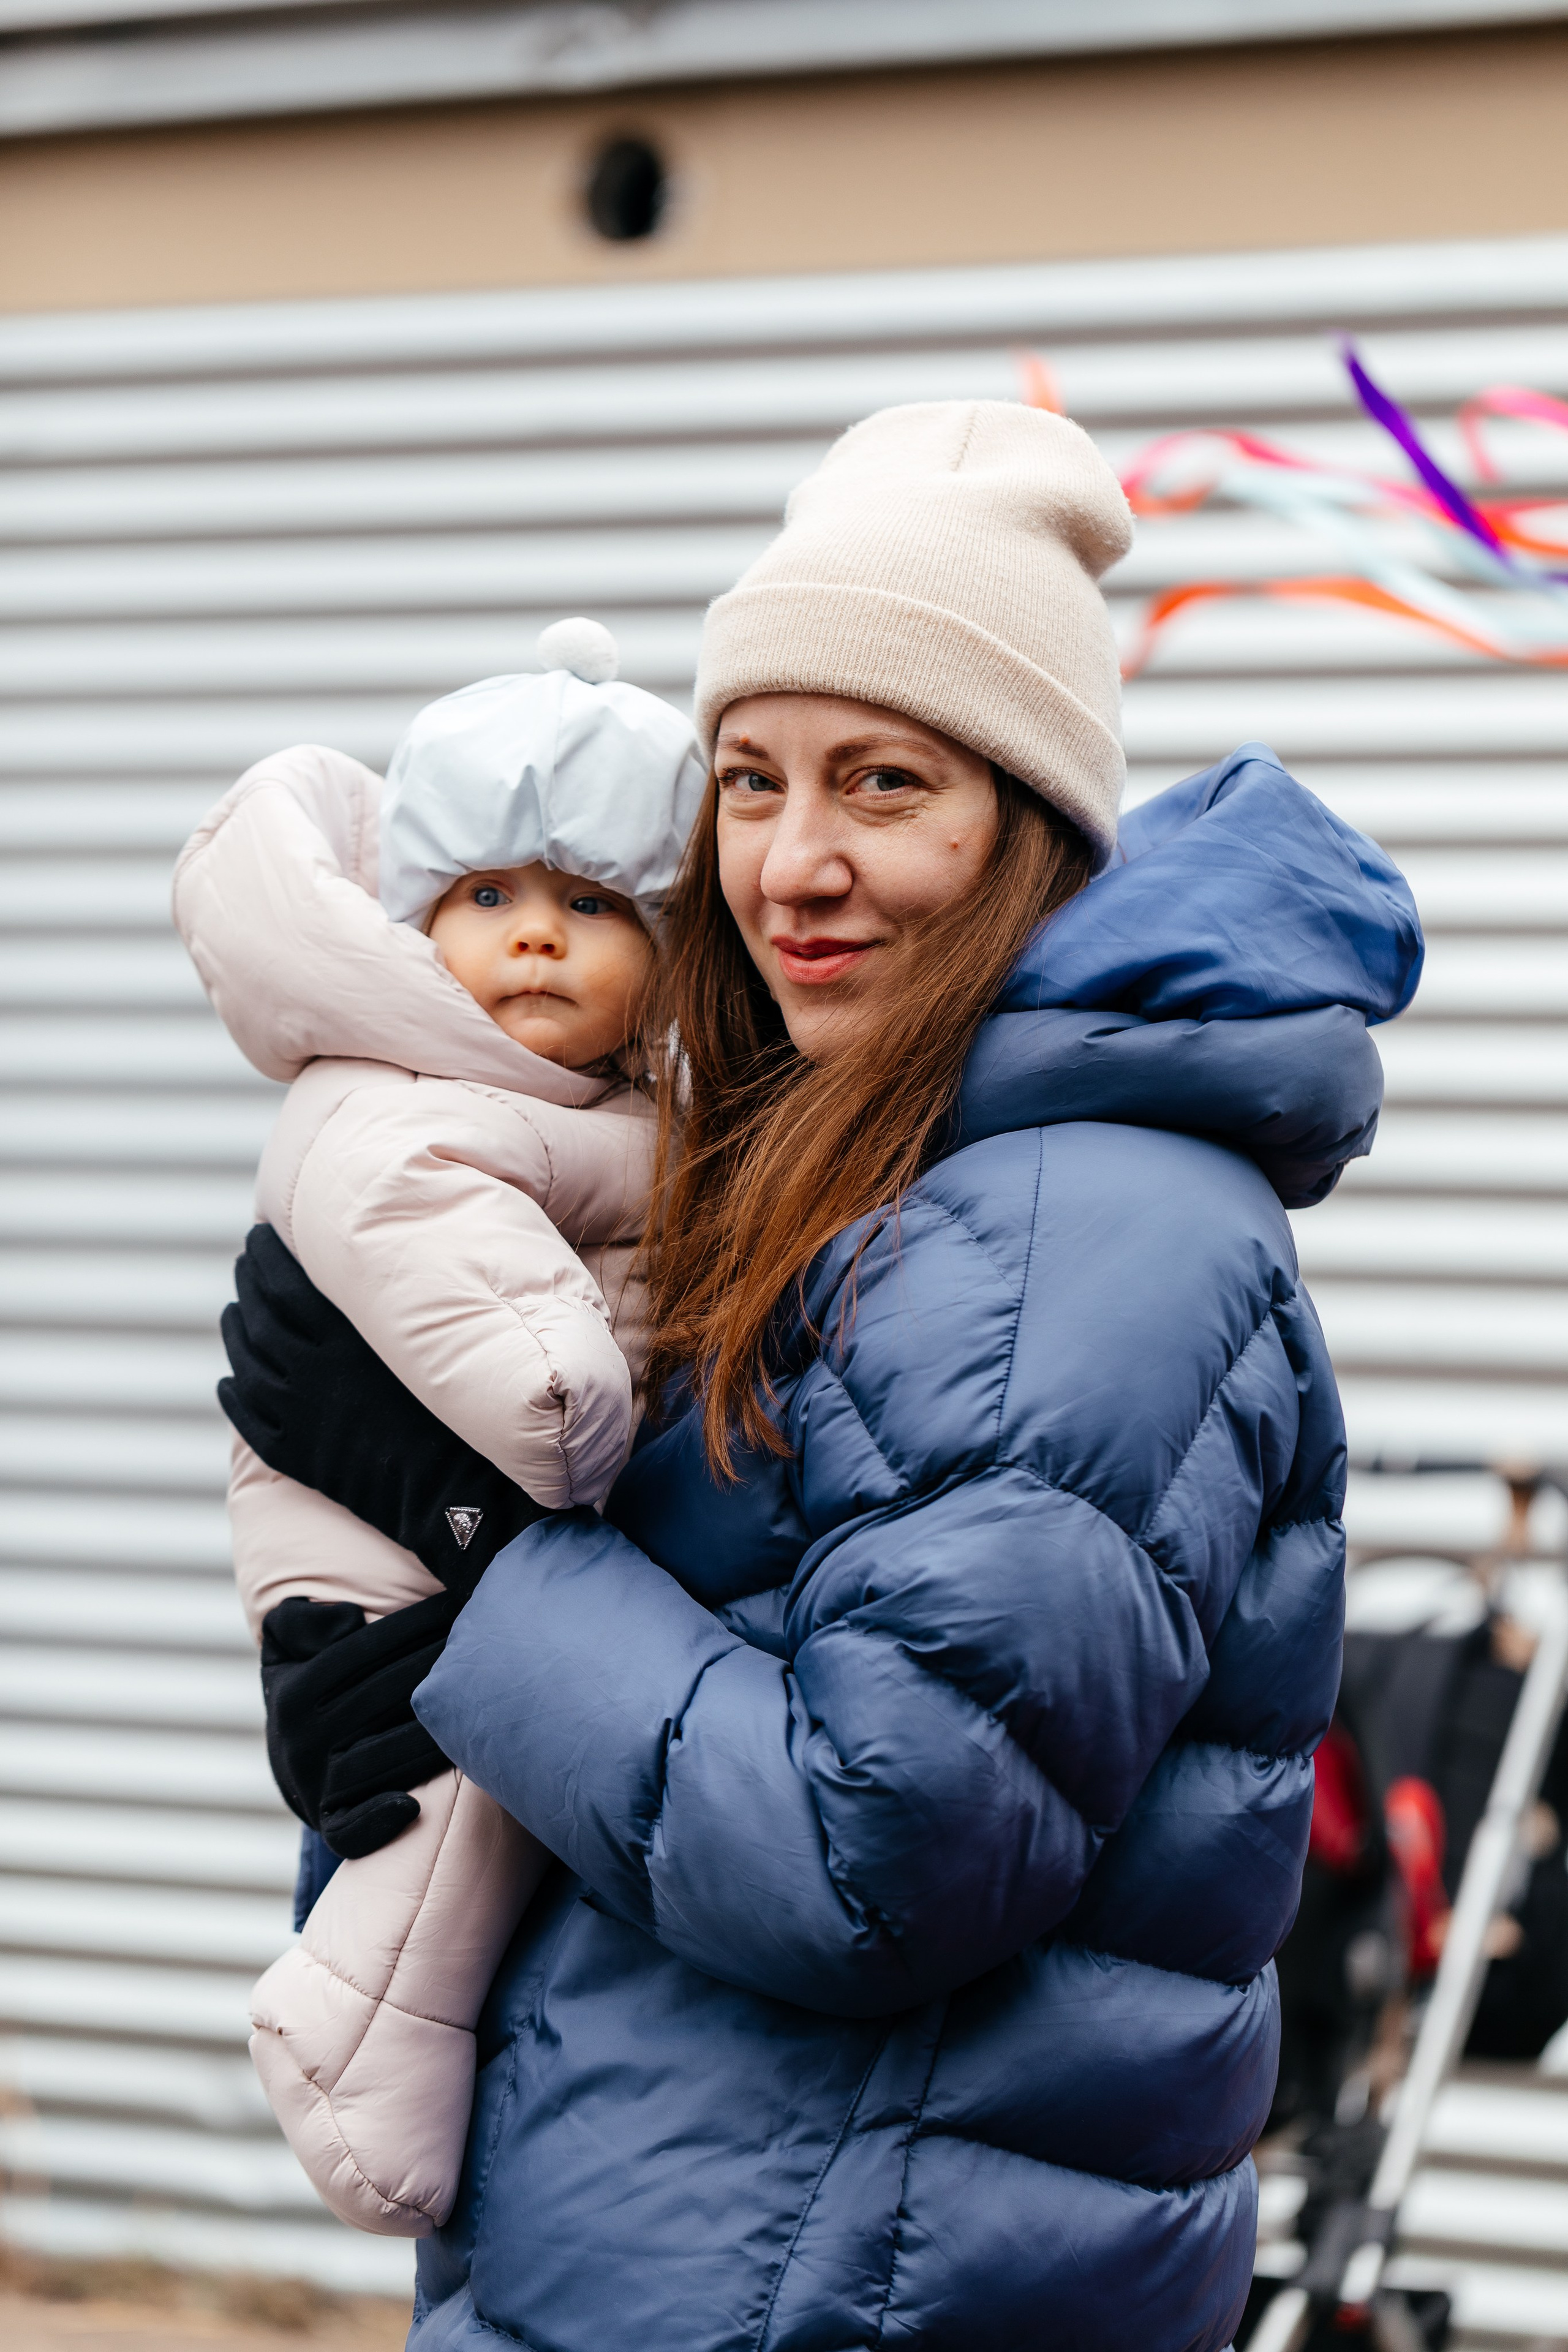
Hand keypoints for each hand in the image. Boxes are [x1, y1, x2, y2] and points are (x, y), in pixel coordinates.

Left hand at [220, 1224, 545, 1593]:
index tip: (259, 1234)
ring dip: (235, 1332)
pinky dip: (235, 1395)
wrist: (456, 1497)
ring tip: (232, 1311)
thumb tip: (381, 1273)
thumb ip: (401, 1311)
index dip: (267, 1255)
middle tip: (245, 1262)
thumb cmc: (464, 1416)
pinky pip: (250, 1420)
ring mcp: (298, 1414)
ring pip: (246, 1363)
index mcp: (344, 1337)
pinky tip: (229, 1383)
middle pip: (260, 1315)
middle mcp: (310, 1371)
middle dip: (248, 1283)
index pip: (285, 1281)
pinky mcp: (296, 1455)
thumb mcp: (435, 1346)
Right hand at [260, 1590, 459, 1857]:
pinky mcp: (330, 1825)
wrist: (293, 1760)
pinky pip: (349, 1832)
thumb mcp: (286, 1647)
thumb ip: (302, 1621)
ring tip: (483, 1704)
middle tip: (488, 1642)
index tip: (456, 1604)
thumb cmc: (306, 1686)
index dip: (411, 1626)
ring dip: (433, 1733)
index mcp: (294, 1695)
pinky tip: (414, 1806)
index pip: (358, 1653)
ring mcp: (316, 1786)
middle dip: (436, 1667)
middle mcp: (301, 1742)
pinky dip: (376, 1823)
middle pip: (380, 1700)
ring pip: (379, 1760)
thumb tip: (350, 1618)